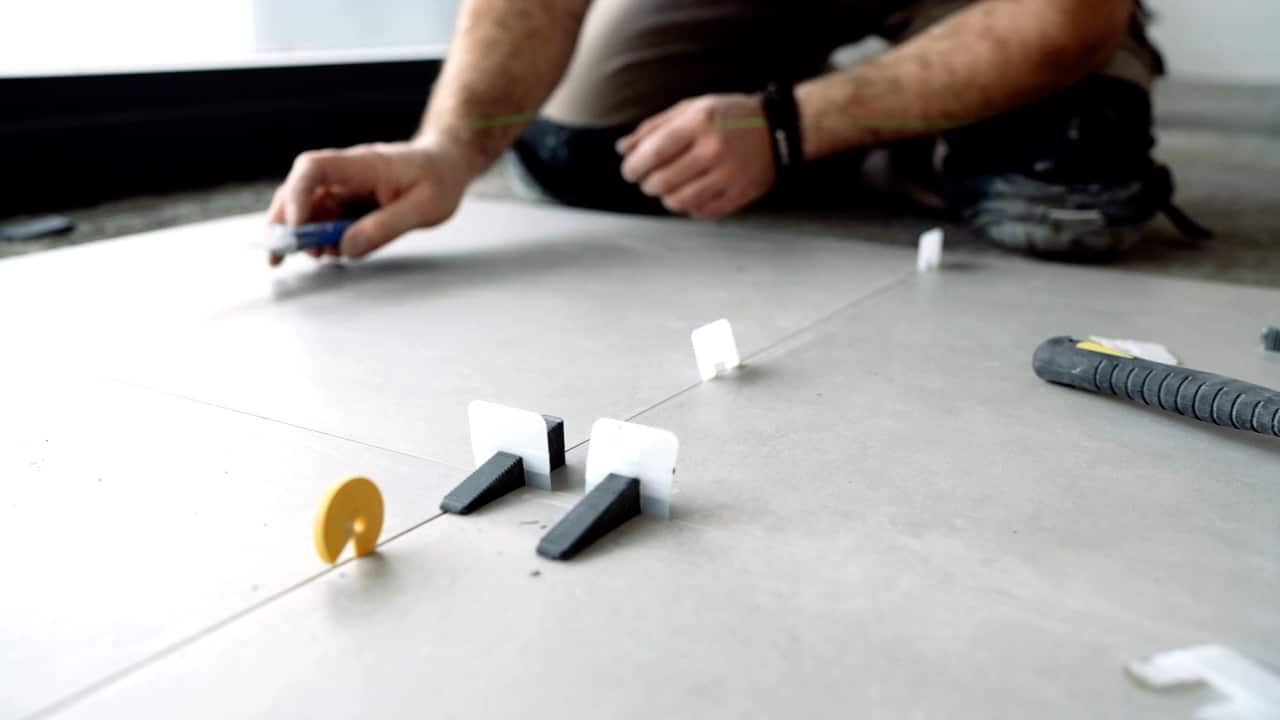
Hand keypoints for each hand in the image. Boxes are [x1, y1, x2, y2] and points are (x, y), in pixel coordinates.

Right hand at [266, 140, 472, 264]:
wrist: (446, 166)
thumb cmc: (438, 179)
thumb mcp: (423, 207)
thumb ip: (385, 227)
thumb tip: (346, 247)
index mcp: (362, 165)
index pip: (313, 168)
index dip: (296, 196)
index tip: (296, 227)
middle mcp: (345, 174)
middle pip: (298, 190)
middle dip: (282, 223)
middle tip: (276, 256)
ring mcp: (344, 188)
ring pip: (308, 209)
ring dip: (303, 235)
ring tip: (319, 256)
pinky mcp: (348, 203)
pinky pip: (325, 220)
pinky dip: (321, 238)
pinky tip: (332, 251)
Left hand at [616, 94, 775, 219]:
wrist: (778, 129)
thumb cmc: (730, 117)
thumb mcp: (692, 108)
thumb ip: (654, 127)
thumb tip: (623, 148)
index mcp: (699, 123)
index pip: (653, 153)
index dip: (634, 167)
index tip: (630, 171)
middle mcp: (714, 149)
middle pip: (662, 182)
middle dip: (647, 184)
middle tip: (649, 180)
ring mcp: (728, 175)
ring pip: (679, 201)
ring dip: (666, 198)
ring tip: (670, 188)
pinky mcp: (739, 194)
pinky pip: (701, 212)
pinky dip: (690, 207)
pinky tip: (692, 194)